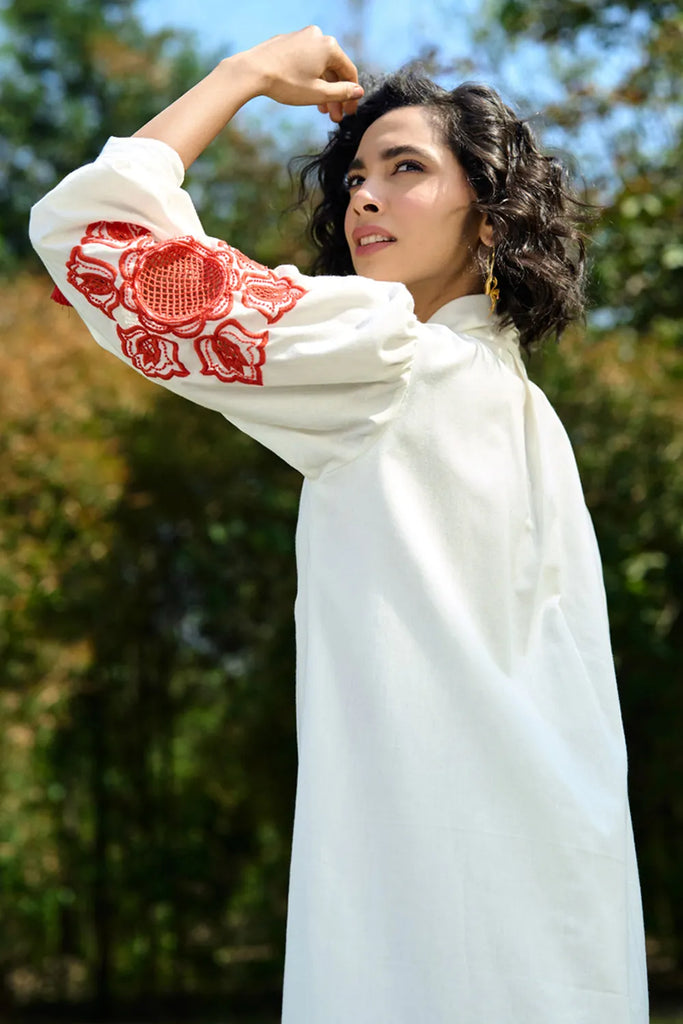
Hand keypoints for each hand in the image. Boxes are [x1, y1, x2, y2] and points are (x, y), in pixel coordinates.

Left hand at [243, 26, 363, 121]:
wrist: (252, 71)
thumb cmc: (286, 83)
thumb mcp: (318, 93)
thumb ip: (342, 93)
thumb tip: (358, 92)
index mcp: (329, 46)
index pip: (349, 72)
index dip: (351, 94)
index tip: (350, 111)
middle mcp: (317, 36)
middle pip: (333, 69)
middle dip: (335, 95)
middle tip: (335, 116)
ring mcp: (301, 37)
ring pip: (319, 66)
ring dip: (323, 88)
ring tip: (322, 110)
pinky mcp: (288, 42)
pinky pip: (306, 60)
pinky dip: (310, 77)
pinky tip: (307, 93)